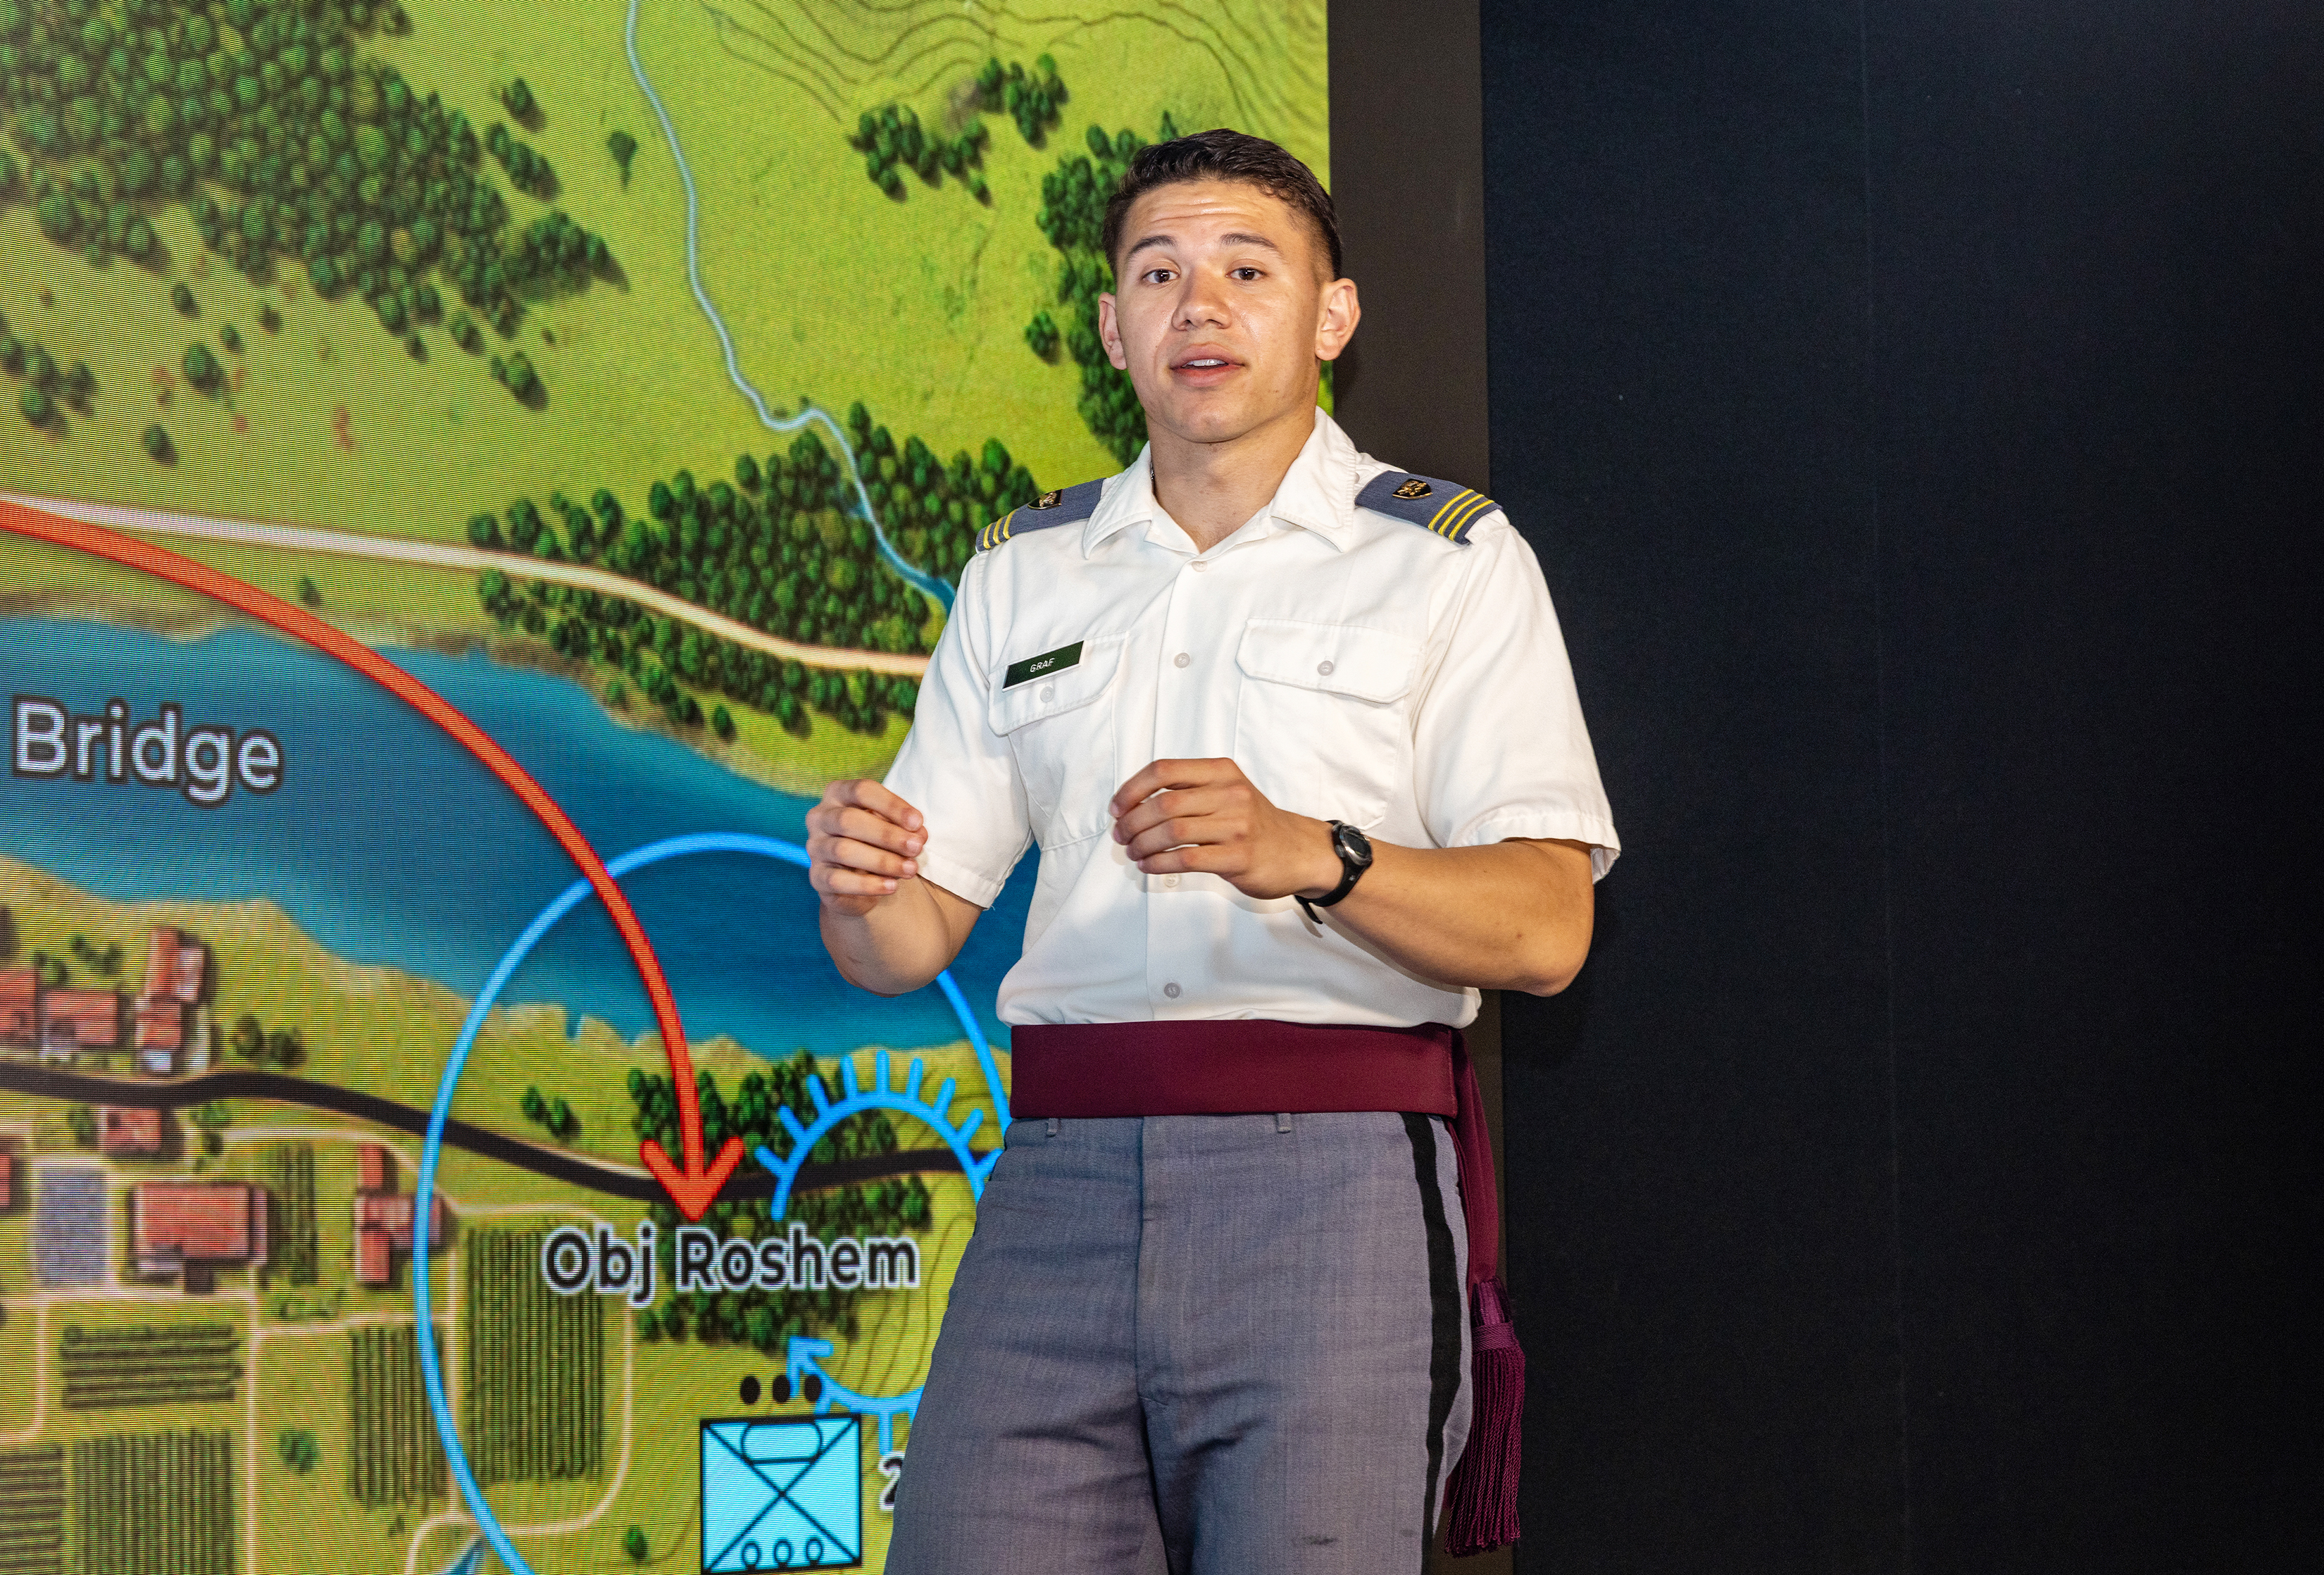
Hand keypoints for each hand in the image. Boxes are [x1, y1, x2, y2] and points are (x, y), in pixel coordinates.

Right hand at [807, 779, 925, 916]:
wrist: (860, 880)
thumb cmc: (878, 842)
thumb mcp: (893, 829)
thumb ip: (905, 828)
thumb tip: (918, 834)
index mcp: (838, 794)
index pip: (862, 791)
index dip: (891, 805)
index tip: (917, 822)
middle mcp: (820, 817)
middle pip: (849, 820)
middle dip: (887, 835)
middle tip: (916, 847)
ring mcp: (815, 847)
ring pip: (843, 850)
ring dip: (882, 861)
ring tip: (909, 869)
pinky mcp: (816, 876)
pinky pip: (837, 880)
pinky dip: (867, 885)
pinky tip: (891, 886)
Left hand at [1109, 758, 1342, 900]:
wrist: (1298, 851)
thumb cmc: (1252, 822)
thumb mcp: (1226, 791)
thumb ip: (1188, 790)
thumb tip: (1132, 804)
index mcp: (1221, 771)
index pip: (1163, 770)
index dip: (1132, 789)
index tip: (1117, 809)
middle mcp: (1230, 793)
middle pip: (1163, 803)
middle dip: (1132, 822)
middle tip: (1121, 837)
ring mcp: (1237, 825)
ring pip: (1171, 831)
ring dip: (1142, 844)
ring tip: (1133, 852)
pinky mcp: (1238, 857)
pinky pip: (1186, 859)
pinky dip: (1158, 863)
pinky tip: (1149, 866)